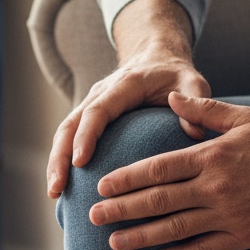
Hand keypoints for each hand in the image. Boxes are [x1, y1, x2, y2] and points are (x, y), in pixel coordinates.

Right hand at [46, 60, 210, 198]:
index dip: (87, 135)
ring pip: (65, 130)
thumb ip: (196, 102)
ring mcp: (92, 102)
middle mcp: (101, 92)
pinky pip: (70, 135)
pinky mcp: (90, 114)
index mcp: (124, 85)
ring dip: (56, 160)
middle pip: (72, 122)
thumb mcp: (193, 83)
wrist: (157, 57)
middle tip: (56, 187)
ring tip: (54, 193)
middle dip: (60, 155)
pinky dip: (62, 158)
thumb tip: (195, 134)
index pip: (99, 110)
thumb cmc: (176, 74)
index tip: (80, 162)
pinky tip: (63, 187)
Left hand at [88, 92, 249, 249]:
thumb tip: (172, 96)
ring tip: (114, 242)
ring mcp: (229, 216)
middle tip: (94, 216)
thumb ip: (203, 108)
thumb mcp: (241, 118)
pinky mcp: (243, 237)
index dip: (128, 179)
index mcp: (212, 157)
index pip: (159, 169)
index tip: (104, 185)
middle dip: (123, 209)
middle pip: (159, 201)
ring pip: (175, 229)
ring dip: (141, 237)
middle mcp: (216, 188)